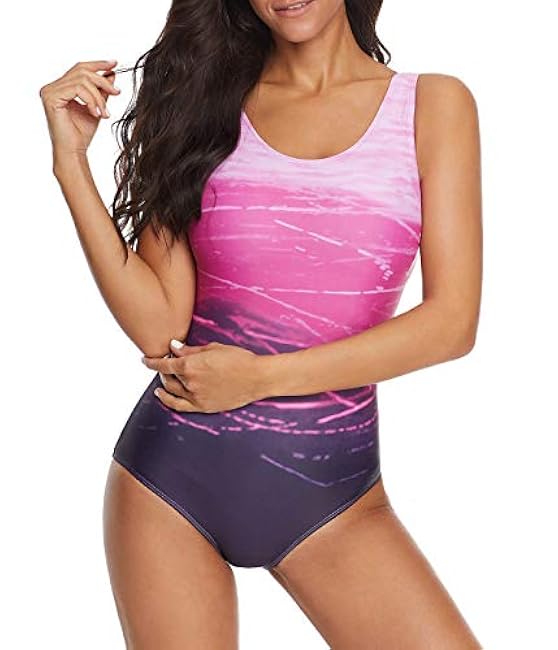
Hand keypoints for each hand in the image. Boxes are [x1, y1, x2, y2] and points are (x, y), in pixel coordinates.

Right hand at [39, 59, 120, 159]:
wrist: (74, 150)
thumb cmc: (82, 133)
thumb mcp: (96, 107)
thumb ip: (101, 91)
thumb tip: (111, 74)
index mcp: (61, 87)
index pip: (80, 68)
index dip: (98, 64)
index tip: (114, 64)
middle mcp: (52, 87)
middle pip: (82, 71)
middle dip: (103, 81)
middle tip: (117, 92)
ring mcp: (50, 91)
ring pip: (82, 80)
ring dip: (99, 96)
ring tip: (105, 112)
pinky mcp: (52, 97)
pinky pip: (78, 89)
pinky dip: (91, 100)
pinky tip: (96, 113)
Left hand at [142, 340, 267, 412]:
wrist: (257, 377)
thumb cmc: (239, 359)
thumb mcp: (213, 348)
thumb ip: (190, 350)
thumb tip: (173, 347)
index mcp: (191, 365)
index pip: (164, 365)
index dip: (152, 362)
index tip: (146, 360)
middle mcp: (190, 382)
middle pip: (168, 377)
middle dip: (163, 370)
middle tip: (165, 364)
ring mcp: (196, 397)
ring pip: (172, 391)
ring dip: (166, 383)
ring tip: (165, 378)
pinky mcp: (204, 407)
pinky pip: (180, 406)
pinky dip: (168, 400)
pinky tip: (163, 395)